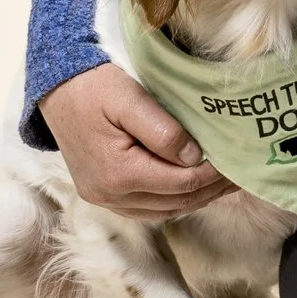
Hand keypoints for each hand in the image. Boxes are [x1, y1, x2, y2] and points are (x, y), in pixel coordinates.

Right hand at [42, 63, 236, 219]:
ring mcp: (103, 198)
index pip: (181, 183)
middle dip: (210, 190)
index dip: (213, 175)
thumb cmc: (93, 86)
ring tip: (223, 183)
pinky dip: (173, 200)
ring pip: (162, 211)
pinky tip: (191, 187)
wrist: (55, 89)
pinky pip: (146, 208)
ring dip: (194, 199)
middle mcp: (109, 195)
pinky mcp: (101, 193)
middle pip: (174, 202)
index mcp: (118, 174)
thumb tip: (194, 158)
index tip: (238, 162)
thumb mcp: (130, 98)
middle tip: (241, 176)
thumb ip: (164, 131)